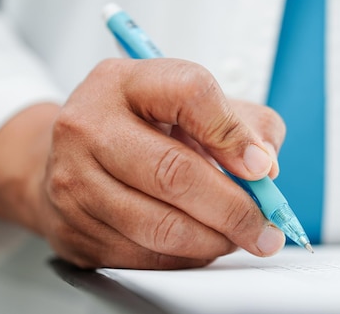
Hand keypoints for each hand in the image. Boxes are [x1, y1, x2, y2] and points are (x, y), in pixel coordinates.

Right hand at [0, 58, 286, 269]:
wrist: (73, 156)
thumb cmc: (140, 126)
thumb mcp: (190, 103)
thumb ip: (242, 122)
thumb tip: (265, 167)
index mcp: (124, 81)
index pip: (189, 93)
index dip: (232, 134)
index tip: (262, 167)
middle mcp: (89, 125)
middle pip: (173, 172)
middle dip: (233, 209)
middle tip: (264, 226)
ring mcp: (74, 180)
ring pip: (160, 226)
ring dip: (214, 240)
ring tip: (238, 236)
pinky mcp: (74, 228)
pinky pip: (143, 256)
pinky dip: (186, 257)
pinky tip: (200, 243)